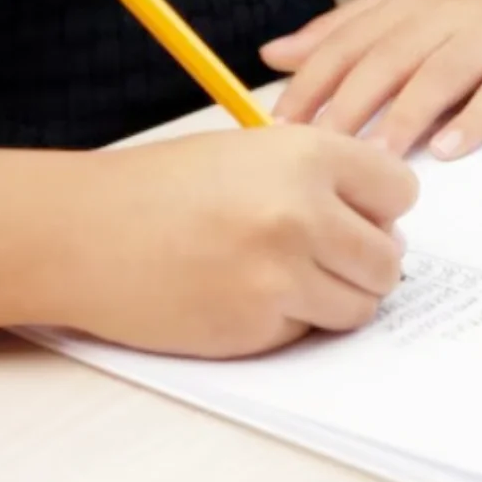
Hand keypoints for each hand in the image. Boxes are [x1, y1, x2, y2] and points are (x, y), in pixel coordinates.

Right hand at [64, 125, 415, 358]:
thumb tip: (388, 221)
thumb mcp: (253, 150)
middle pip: (388, 258)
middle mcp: (303, 213)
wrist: (80, 232)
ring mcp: (281, 275)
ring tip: (290, 274)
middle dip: (367, 259)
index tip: (359, 212)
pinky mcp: (255, 325)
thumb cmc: (164, 186)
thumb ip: (324, 175)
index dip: (381, 205)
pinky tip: (246, 292)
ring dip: (336, 295)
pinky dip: (289, 319)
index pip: (401, 191)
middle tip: (329, 252)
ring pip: (360, 304)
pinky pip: (308, 331)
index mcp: (308, 155)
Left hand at [262, 0, 481, 159]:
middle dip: (349, 104)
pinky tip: (451, 147)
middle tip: (317, 154)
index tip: (279, 128)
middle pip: (388, 59)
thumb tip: (272, 55)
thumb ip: (343, 30)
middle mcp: (444, 19)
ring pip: (442, 74)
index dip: (312, 83)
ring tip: (377, 158)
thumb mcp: (407, 4)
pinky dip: (478, 116)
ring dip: (407, 115)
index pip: (349, 42)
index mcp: (407, 8)